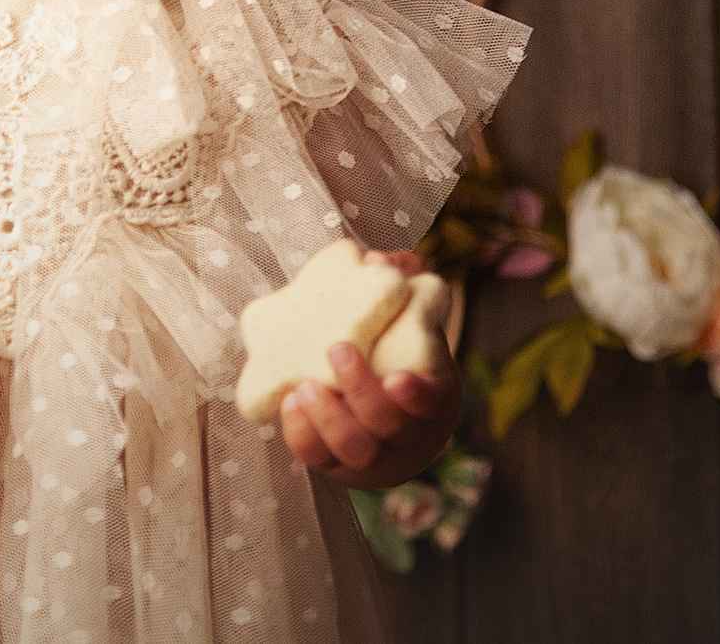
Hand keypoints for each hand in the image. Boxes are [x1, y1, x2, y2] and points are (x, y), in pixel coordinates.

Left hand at [276, 250, 460, 489]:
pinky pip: (319, 459)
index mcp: (429, 395)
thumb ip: (401, 280)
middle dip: (362, 394)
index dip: (416, 397)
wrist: (379, 397)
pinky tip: (288, 401)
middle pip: (389, 428)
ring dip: (328, 420)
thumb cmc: (395, 345)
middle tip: (338, 349)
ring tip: (303, 386)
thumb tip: (377, 259)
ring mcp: (370, 451)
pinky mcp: (334, 459)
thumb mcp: (407, 314)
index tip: (396, 378)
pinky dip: (302, 435)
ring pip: (356, 451)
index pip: (431, 404)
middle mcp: (403, 431)